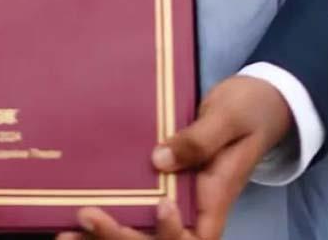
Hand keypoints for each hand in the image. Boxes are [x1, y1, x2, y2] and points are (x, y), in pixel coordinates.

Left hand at [56, 75, 293, 239]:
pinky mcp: (163, 184)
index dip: (172, 235)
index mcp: (215, 197)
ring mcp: (177, 199)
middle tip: (87, 216)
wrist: (259, 101)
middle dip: (124, 238)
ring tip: (68, 234)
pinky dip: (109, 219)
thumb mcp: (230, 118)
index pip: (195, 238)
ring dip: (108, 238)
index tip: (159, 205)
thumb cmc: (250, 109)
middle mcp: (194, 207)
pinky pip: (136, 209)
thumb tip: (158, 159)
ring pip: (142, 233)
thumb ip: (199, 140)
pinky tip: (75, 220)